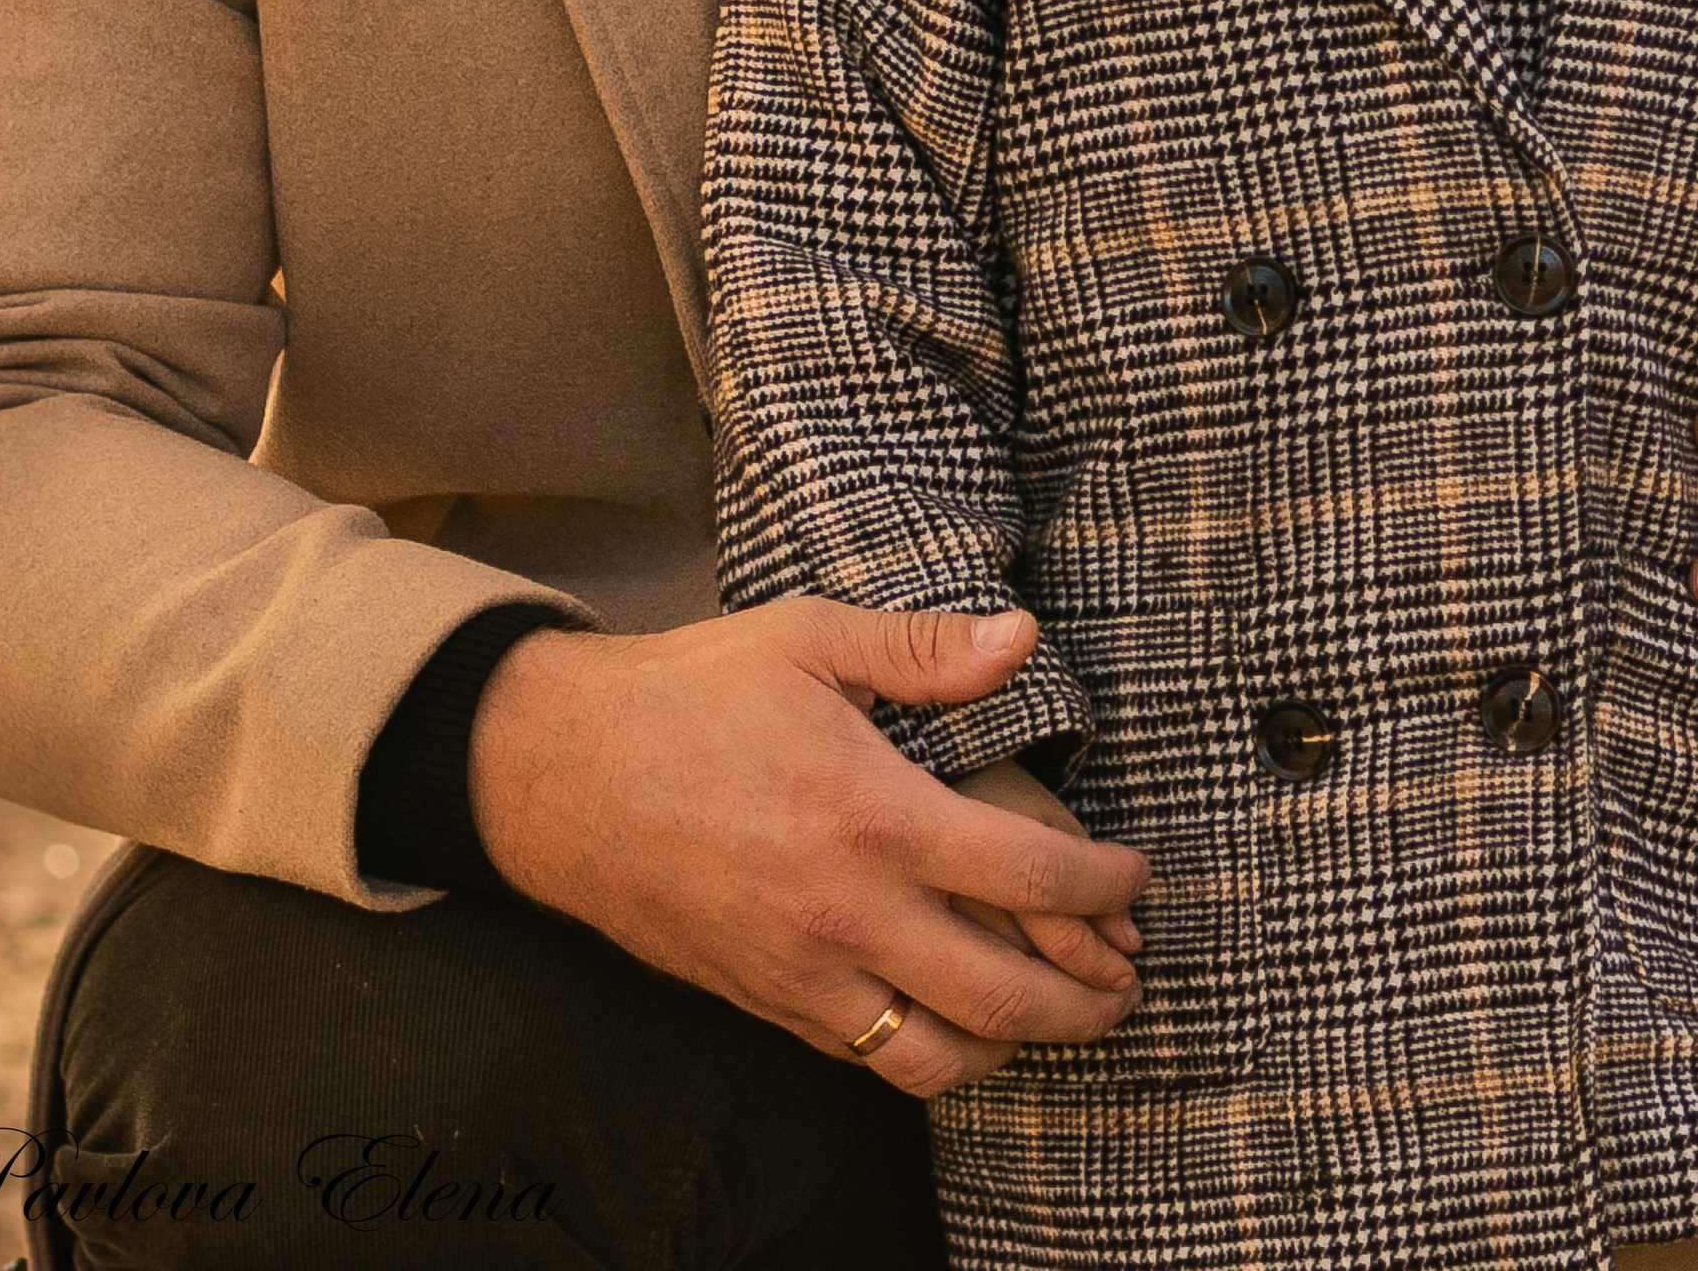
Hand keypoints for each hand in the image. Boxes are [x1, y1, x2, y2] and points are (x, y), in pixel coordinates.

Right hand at [466, 603, 1145, 1099]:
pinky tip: (957, 1020)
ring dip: (1015, 1046)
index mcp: (875, 816)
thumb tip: (1022, 636)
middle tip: (1127, 980)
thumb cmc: (691, 695)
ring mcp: (805, 973)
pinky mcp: (766, 1005)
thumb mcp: (811, 639)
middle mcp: (848, 914)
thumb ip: (925, 649)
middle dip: (1087, 1000)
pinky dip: (931, 1054)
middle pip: (1004, 996)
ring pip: (939, 1057)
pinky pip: (869, 1059)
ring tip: (1056, 1016)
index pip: (1029, 877)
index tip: (1135, 877)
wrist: (562, 774)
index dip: (1104, 886)